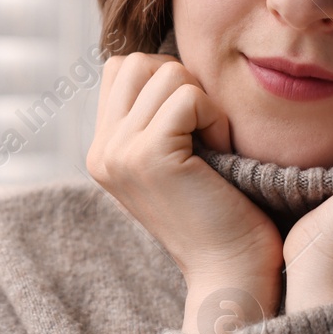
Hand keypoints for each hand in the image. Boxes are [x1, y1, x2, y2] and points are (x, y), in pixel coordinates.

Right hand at [87, 52, 283, 333]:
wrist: (230, 271)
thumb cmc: (220, 214)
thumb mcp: (175, 161)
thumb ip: (155, 119)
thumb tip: (168, 64)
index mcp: (103, 152)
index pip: (121, 69)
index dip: (164, 80)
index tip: (191, 123)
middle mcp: (102, 152)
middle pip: (137, 62)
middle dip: (182, 82)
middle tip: (204, 129)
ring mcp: (120, 154)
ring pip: (165, 72)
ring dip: (203, 100)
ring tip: (214, 144)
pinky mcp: (149, 156)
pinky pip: (188, 97)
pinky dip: (216, 117)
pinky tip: (223, 152)